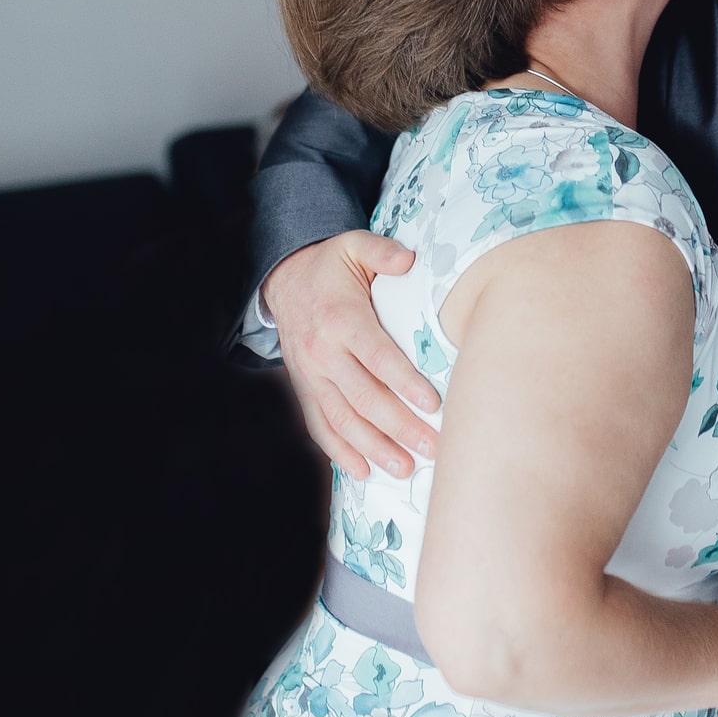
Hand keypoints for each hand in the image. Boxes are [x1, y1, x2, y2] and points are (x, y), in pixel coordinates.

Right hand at [263, 231, 432, 478]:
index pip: (377, 357)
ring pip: (342, 419)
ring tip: (404, 468)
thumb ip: (382, 251)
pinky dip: (339, 451)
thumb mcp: (354, 246)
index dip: (404, 383)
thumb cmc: (331, 266)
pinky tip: (362, 470)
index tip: (433, 405)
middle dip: (399, 427)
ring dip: (373, 448)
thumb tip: (409, 260)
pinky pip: (319, 425)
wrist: (284, 280)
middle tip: (433, 447)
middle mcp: (323, 352)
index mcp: (341, 319)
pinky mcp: (305, 389)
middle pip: (364, 397)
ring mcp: (311, 375)